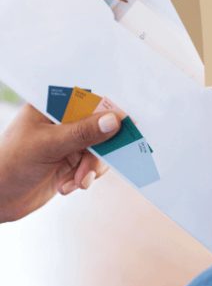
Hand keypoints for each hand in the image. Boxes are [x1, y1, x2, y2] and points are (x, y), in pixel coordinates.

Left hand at [0, 104, 120, 221]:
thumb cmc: (10, 164)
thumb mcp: (48, 145)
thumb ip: (83, 132)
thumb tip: (114, 120)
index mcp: (53, 105)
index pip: (88, 99)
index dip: (108, 110)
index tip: (125, 124)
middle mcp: (64, 120)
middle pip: (99, 126)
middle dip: (98, 151)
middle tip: (92, 167)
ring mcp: (69, 140)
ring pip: (100, 148)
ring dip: (91, 168)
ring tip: (76, 182)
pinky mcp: (73, 160)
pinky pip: (93, 164)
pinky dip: (86, 177)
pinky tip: (68, 186)